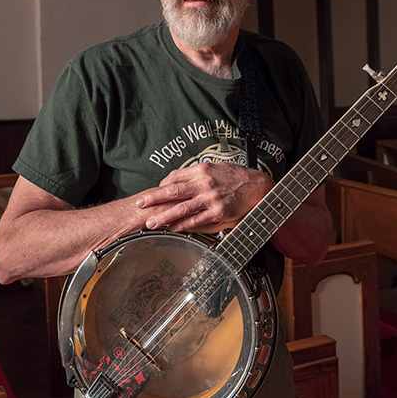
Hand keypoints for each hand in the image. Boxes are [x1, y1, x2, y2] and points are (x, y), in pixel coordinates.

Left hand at [135, 162, 273, 232]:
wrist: (257, 186)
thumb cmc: (235, 177)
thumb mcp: (214, 168)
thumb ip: (195, 174)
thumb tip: (176, 180)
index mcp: (201, 170)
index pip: (174, 177)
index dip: (161, 186)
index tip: (151, 193)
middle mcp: (204, 183)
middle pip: (173, 190)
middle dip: (154, 198)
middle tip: (140, 204)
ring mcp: (210, 198)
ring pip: (182, 207)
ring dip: (164, 216)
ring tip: (151, 222)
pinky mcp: (217, 212)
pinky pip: (196, 220)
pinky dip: (182, 225)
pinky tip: (172, 229)